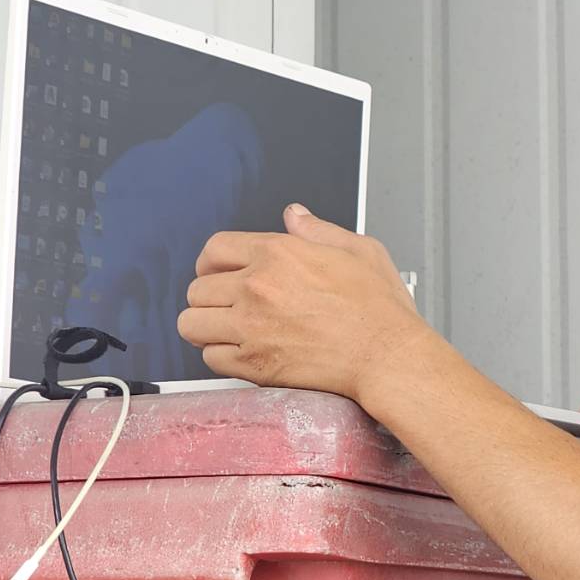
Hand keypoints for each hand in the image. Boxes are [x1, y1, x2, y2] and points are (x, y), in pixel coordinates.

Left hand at [177, 204, 422, 400]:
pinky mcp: (252, 364)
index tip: (219, 274)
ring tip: (231, 331)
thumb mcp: (360, 251)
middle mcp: (257, 286)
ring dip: (208, 327)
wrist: (387, 356)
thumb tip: (294, 216)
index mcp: (279, 253)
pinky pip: (210, 358)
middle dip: (212, 298)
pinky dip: (223, 356)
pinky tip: (246, 352)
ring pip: (191, 324)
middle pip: (197, 289)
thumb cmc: (380, 307)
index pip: (214, 249)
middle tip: (232, 307)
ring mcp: (250, 326)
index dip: (211, 263)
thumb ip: (319, 230)